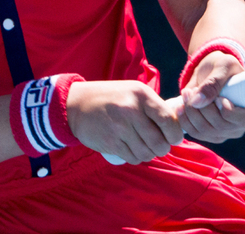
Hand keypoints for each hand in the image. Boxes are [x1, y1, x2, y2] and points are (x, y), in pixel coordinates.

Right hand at [66, 80, 183, 164]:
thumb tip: (177, 130)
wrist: (74, 104)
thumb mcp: (132, 92)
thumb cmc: (109, 98)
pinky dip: (134, 157)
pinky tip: (129, 148)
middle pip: (160, 143)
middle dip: (161, 148)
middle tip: (154, 143)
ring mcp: (120, 127)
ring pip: (147, 153)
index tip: (171, 137)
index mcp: (141, 95)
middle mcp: (131, 110)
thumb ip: (154, 107)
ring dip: (147, 153)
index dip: (174, 135)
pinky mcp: (110, 141)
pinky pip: (133, 158)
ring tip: (140, 145)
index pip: (170, 122)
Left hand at [178, 51, 244, 142]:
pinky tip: (180, 105)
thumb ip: (213, 83)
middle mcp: (238, 125)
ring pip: (204, 130)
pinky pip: (194, 132)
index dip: (228, 112)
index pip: (241, 120)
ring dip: (190, 111)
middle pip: (219, 125)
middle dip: (201, 107)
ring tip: (186, 93)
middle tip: (191, 90)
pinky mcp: (208, 132)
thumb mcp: (222, 67)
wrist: (210, 71)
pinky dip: (184, 119)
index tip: (218, 98)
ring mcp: (223, 132)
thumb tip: (198, 102)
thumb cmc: (221, 67)